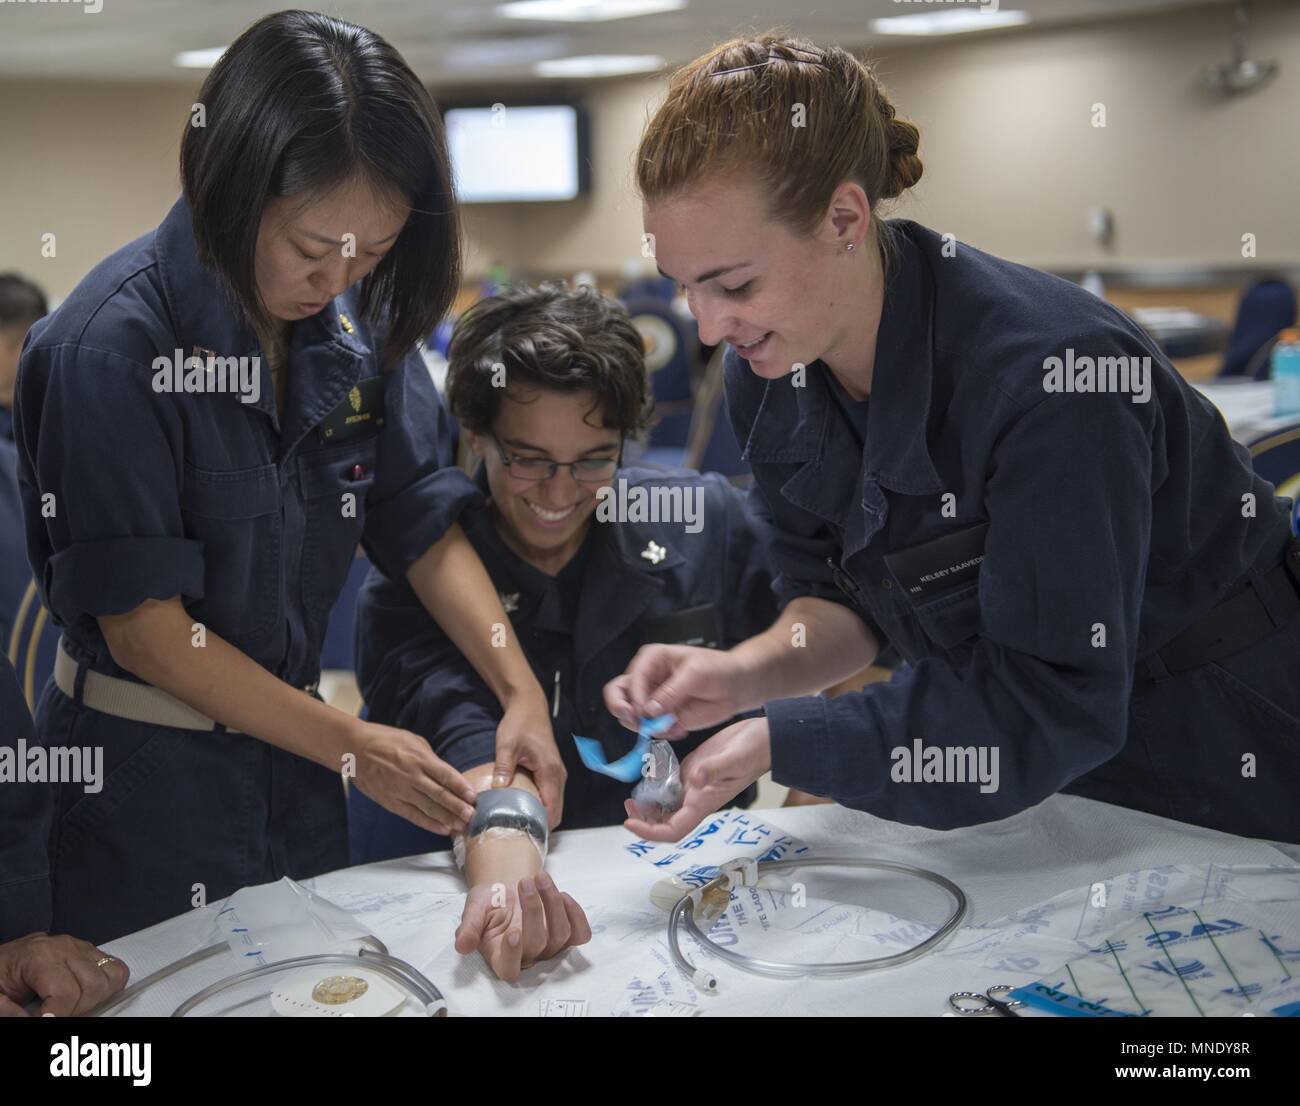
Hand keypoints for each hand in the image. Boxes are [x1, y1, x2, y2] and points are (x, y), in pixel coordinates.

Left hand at [0, 933, 129, 1016]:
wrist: (3, 958)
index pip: (65, 992)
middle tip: (55, 1017)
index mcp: (39, 955)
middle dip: (76, 1011)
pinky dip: (108, 988)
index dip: (58, 1016)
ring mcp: (82, 947)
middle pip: (91, 987)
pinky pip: (116, 969)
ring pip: (110, 978)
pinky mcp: (91, 951)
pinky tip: (87, 998)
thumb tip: (34, 1022)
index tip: (44, 1022)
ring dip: (95, 1001)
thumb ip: (8, 1012)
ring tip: (71, 1009)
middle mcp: (66, 947)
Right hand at [349, 720, 476, 835]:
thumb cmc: (386, 741)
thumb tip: (446, 775)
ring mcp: (400, 791)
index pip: (445, 775)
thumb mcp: (414, 741)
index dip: (461, 787)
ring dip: (447, 819)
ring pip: (428, 808)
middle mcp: (412, 776)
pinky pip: (413, 816)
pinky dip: (429, 824)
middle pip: (439, 795)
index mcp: (419, 759)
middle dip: (458, 807)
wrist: (355, 749)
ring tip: (462, 826)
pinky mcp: (391, 802)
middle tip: (473, 816)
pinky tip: (443, 829)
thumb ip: (431, 759)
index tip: (473, 796)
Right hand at [454, 872, 590, 981]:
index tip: (513, 931)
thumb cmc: (490, 902)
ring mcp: (550, 948)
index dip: (513, 954)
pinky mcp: (568, 935)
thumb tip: (462, 945)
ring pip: (561, 935)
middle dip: (534, 908)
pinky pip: (580, 934)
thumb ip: (468, 926)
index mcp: (500, 957)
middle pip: (538, 943)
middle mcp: (528, 957)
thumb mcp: (474, 909)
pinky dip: (576, 915)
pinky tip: (563, 894)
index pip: (509, 968)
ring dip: (553, 902)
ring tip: (540, 876)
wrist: (508, 888)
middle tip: (524, 881)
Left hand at [493, 693, 565, 828]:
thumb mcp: (507, 744)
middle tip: (517, 836)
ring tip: (517, 826)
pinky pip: (550, 796)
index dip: (541, 826)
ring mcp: (557, 774)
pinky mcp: (552, 772)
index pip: (552, 809)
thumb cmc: (520, 723)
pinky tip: (521, 809)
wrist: (530, 707)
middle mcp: (558, 775)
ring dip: (540, 816)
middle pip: (556, 811)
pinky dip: (540, 806)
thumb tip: (499, 789)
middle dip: (540, 825)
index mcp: (550, 771)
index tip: (524, 837)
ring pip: (554, 804)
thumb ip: (504, 767)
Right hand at [605, 644, 749, 738]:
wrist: (736, 686)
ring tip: (669, 727)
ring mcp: (652, 699)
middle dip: (622, 710)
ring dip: (644, 726)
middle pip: (617, 693)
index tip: (645, 713)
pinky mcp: (661, 717)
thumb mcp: (696, 674)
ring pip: (629, 715)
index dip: (635, 698)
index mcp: (651, 659)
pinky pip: (649, 729)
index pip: (631, 679)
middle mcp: (646, 679)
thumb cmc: (717, 669)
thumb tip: (649, 710)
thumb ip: (671, 691)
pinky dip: (660, 734)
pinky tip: (679, 730)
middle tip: (636, 722)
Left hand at [623, 716, 770, 840]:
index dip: (650, 832)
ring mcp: (695, 786)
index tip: (631, 822)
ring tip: (634, 794)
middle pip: (665, 821)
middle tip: (628, 805)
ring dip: (648, 804)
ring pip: (666, 805)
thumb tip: (695, 779)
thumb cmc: (755, 750)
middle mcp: (697, 798)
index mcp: (705, 801)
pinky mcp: (693, 771)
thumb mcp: (735, 758)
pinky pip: (671, 785)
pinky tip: (650, 771)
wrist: (764, 737)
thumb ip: (714, 769)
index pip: (674, 829)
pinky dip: (657, 783)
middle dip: (644, 819)